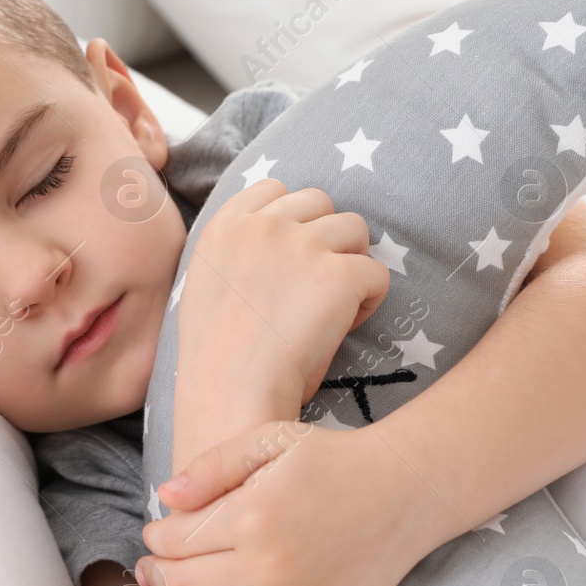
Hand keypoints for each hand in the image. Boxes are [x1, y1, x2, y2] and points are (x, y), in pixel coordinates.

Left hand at [137, 419, 437, 585]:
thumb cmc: (332, 459)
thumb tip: (165, 497)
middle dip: (155, 581)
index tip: (153, 537)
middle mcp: (269, 565)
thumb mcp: (270, 439)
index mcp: (251, 515)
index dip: (154, 541)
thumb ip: (213, 466)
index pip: (176, 541)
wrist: (406, 490)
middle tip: (145, 576)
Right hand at [180, 180, 389, 410]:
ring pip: (355, 229)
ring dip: (350, 264)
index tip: (291, 261)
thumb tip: (279, 241)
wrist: (230, 395)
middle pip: (320, 201)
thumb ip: (237, 251)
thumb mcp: (207, 286)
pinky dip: (368, 301)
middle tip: (314, 288)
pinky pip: (377, 272)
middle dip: (325, 238)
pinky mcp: (340, 274)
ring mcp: (302, 245)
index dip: (293, 222)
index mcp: (224, 226)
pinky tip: (343, 329)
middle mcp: (262, 225)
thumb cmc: (219, 359)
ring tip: (331, 308)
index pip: (275, 189)